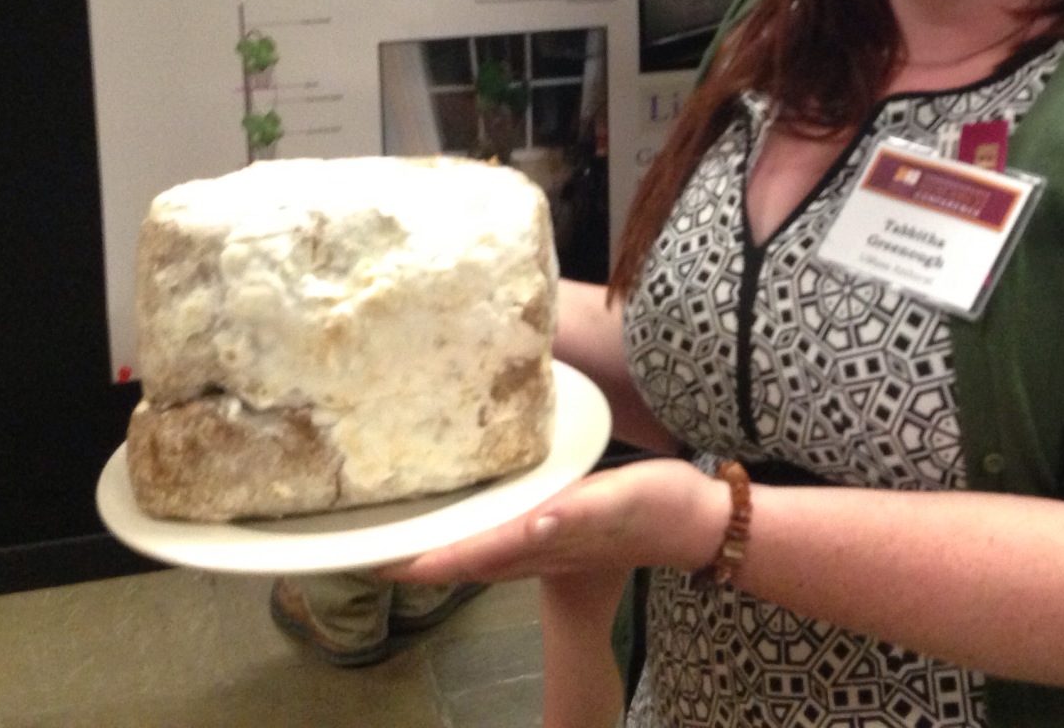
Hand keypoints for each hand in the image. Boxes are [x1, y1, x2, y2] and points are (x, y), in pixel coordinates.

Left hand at [380, 458, 727, 585]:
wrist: (692, 520)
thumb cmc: (654, 507)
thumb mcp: (616, 503)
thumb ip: (575, 517)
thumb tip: (533, 525)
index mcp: (541, 537)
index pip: (470, 551)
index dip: (424, 559)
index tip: (377, 560)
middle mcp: (536, 544)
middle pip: (467, 556)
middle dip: (420, 557)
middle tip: (371, 550)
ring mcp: (549, 540)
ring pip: (483, 551)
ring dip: (444, 550)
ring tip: (404, 541)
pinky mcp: (563, 526)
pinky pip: (508, 537)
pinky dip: (478, 538)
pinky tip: (466, 526)